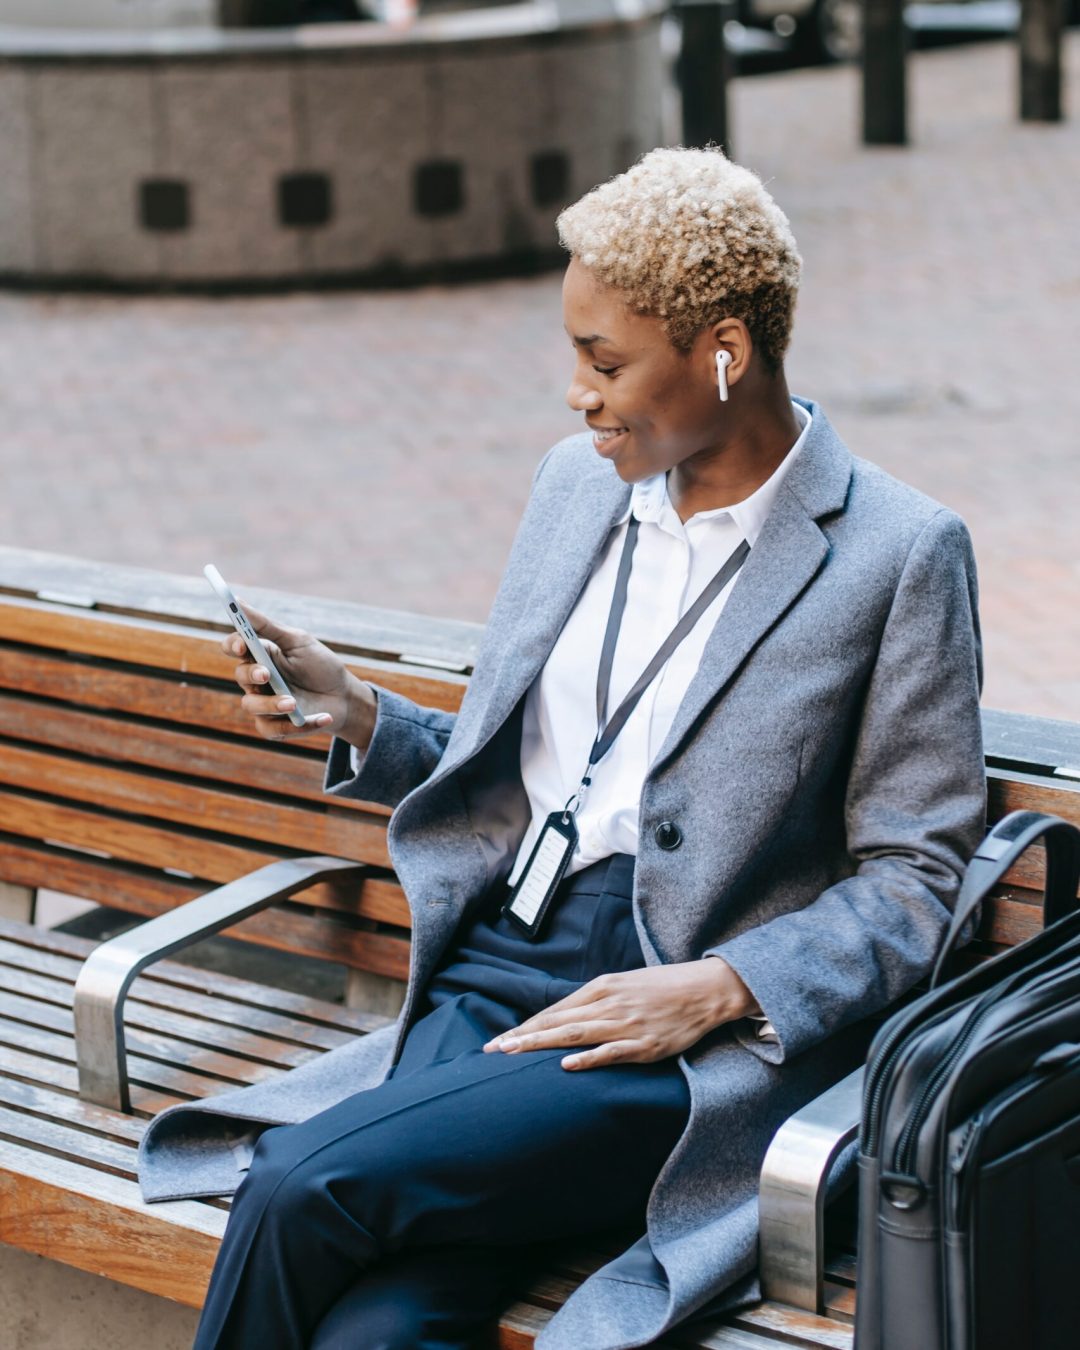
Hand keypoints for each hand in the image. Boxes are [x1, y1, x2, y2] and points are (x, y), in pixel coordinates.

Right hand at [224, 602, 376, 746]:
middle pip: (240, 676)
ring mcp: (265, 703)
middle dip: (251, 675)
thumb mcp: (298, 641)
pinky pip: (272, 729)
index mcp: (261, 654)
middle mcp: (258, 679)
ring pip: (250, 705)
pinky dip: (297, 726)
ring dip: (271, 704)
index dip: (233, 645)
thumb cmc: (321, 665)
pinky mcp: (276, 726)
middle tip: (267, 675)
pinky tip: (322, 718)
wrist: (345, 696)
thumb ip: (266, 625)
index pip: (234, 647)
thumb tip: (237, 600)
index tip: (242, 644)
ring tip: (294, 703)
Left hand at [482, 958, 757, 1070]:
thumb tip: (564, 1017)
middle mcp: (608, 1004)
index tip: (501, 1039)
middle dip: (522, 1036)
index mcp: (602, 987)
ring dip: (541, 1044)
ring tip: (514, 1053)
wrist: (704, 989)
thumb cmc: (663, 987)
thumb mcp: (624, 984)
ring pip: (575, 1034)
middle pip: (557, 1021)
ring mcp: (626, 1025)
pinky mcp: (644, 1044)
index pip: (555, 1010)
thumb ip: (595, 999)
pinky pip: (611, 1052)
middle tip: (492, 1050)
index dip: (526, 1025)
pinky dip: (588, 1058)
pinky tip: (566, 1064)